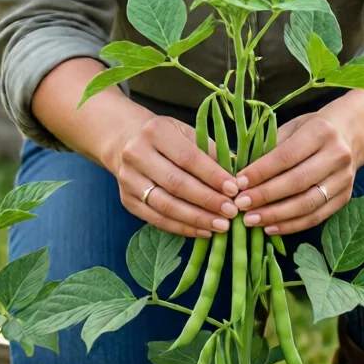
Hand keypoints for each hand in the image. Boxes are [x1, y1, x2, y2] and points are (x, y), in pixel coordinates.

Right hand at [104, 113, 239, 238]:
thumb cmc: (167, 137)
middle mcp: (137, 155)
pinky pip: (157, 219)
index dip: (212, 176)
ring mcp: (129, 180)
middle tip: (231, 212)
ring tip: (220, 225)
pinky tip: (202, 231)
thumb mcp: (187, 133)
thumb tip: (236, 181)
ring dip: (196, 219)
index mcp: (155, 132)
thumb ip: (210, 154)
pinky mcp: (127, 200)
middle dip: (207, 201)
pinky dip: (182, 228)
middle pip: (176, 184)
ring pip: (166, 205)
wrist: (126, 141)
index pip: (188, 158)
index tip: (234, 190)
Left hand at [231, 113, 356, 236]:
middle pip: (297, 182)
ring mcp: (343, 179)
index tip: (239, 183)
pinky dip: (292, 225)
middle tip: (240, 205)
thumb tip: (242, 175)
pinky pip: (316, 217)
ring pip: (308, 204)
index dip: (261, 171)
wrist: (350, 135)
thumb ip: (270, 148)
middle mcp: (336, 156)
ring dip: (276, 216)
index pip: (287, 156)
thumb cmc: (312, 130)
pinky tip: (271, 227)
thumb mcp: (292, 127)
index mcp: (321, 132)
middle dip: (266, 196)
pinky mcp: (345, 198)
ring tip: (252, 220)